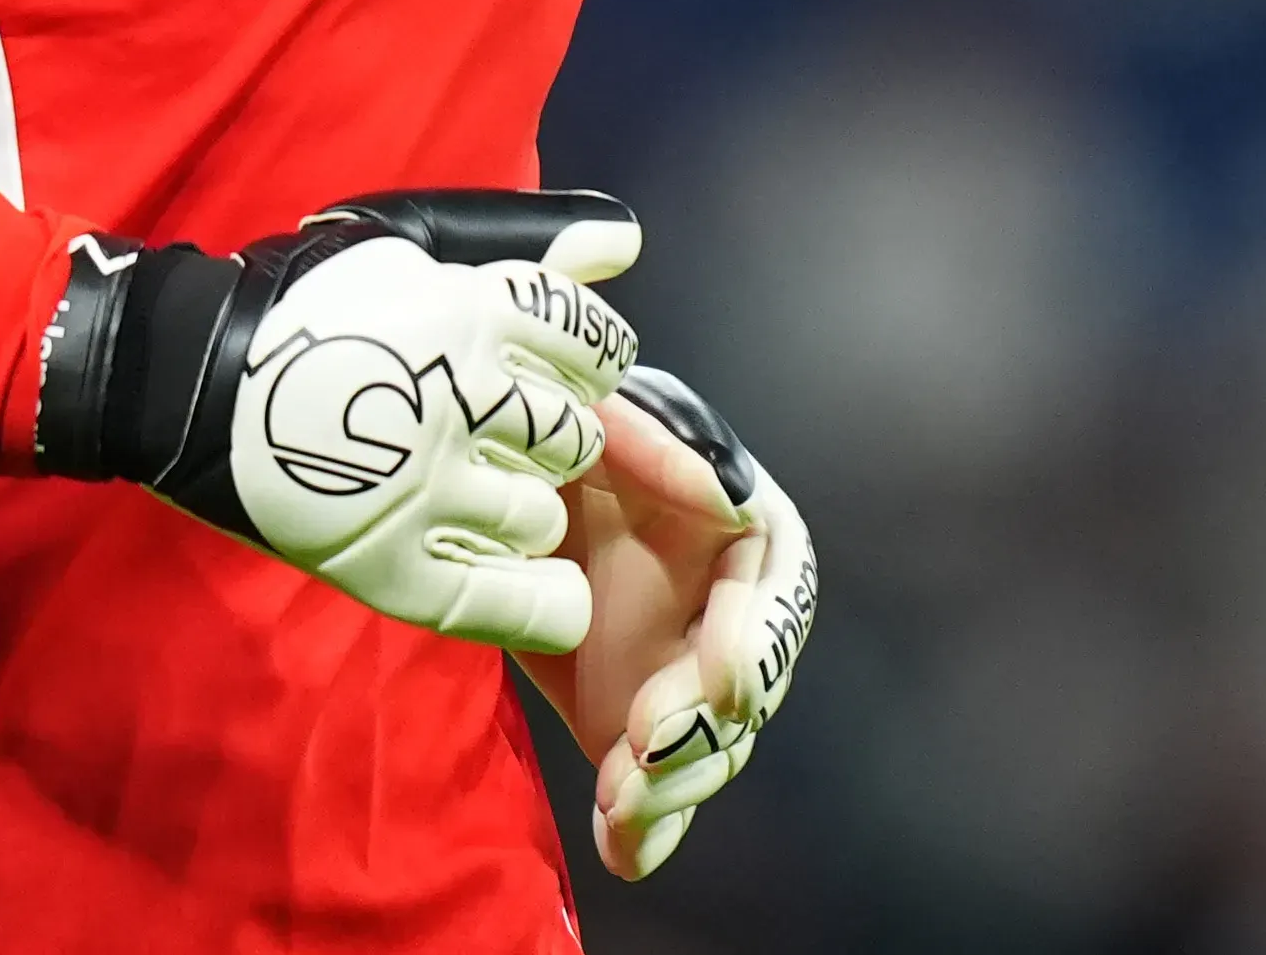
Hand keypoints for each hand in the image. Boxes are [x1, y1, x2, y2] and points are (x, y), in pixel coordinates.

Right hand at [33, 188, 643, 650]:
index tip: (541, 373)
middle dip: (548, 438)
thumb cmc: (300, 304)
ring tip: (471, 499)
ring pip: (545, 517)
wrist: (186, 382)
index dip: (580, 363)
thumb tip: (624, 238)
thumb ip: (525, 242)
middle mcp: (464, 400)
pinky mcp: (400, 571)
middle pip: (575, 436)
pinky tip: (511, 574)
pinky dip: (538, 598)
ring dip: (523, 512)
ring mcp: (432, 491)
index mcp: (473, 313)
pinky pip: (522, 602)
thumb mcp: (409, 244)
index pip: (595, 345)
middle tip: (496, 439)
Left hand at [522, 368, 819, 877]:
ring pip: (709, 748)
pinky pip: (657, 788)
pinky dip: (645, 827)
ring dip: (672, 784)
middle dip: (708, 730)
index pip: (776, 594)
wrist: (489, 492)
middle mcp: (727, 610)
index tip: (725, 683)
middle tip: (650, 746)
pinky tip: (623, 847)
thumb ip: (654, 439)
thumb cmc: (557, 438)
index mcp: (742, 529)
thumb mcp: (593, 416)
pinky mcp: (638, 725)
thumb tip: (729, 499)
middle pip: (748, 688)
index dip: (754, 643)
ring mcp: (684, 674)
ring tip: (619, 803)